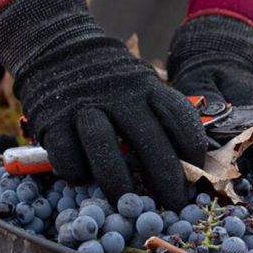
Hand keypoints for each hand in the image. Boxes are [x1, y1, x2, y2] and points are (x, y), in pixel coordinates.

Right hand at [0, 0, 206, 209]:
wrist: (55, 46)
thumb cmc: (111, 82)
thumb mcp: (142, 86)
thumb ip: (161, 116)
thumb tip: (192, 161)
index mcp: (148, 88)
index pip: (179, 117)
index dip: (193, 148)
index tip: (199, 173)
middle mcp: (120, 96)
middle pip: (150, 141)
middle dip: (166, 179)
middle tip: (174, 206)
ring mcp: (85, 106)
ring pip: (105, 149)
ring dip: (118, 182)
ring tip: (127, 204)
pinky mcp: (53, 118)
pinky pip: (67, 154)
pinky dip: (76, 172)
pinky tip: (84, 180)